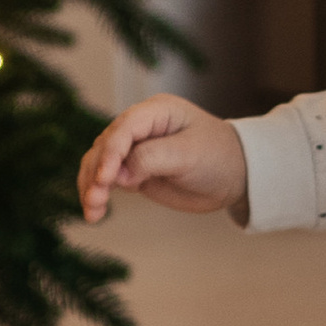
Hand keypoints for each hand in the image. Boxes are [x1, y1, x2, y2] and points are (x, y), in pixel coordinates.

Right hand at [76, 96, 249, 222]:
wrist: (235, 176)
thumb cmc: (219, 157)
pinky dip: (97, 194)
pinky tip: (94, 213)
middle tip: (95, 200)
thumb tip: (120, 175)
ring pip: (99, 163)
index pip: (124, 128)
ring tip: (92, 212)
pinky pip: (106, 180)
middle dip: (96, 172)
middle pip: (105, 146)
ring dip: (90, 185)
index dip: (111, 153)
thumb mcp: (190, 154)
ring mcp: (134, 149)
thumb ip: (153, 159)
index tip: (105, 179)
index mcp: (155, 112)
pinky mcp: (133, 171)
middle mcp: (139, 127)